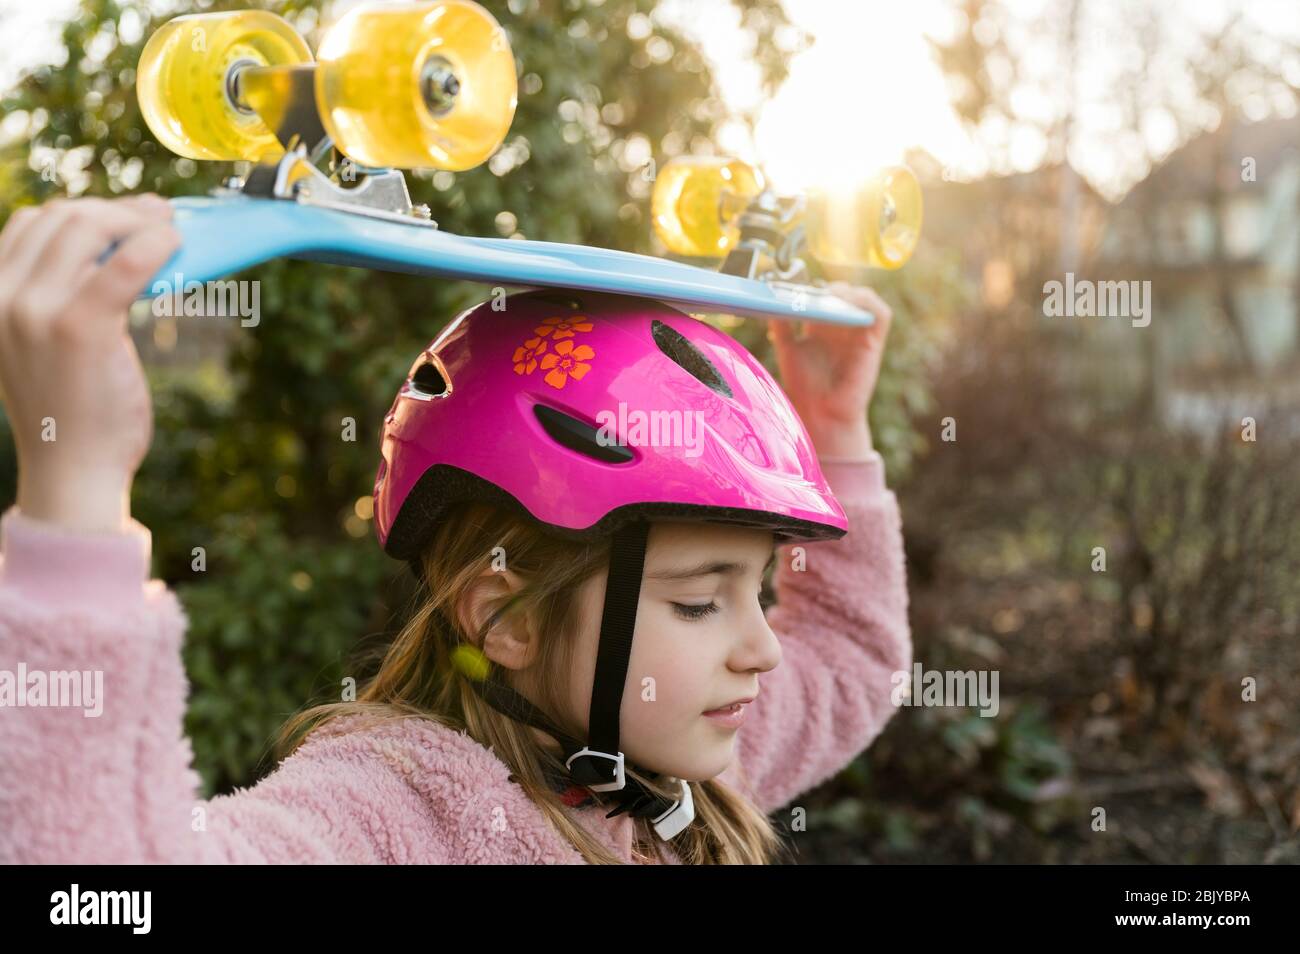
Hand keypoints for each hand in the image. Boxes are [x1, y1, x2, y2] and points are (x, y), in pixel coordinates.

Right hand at [0, 194, 180, 531]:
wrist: (72, 472)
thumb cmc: (73, 413)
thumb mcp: (45, 347)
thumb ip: (58, 300)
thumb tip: (115, 251)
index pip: (31, 223)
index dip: (86, 209)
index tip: (130, 215)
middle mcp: (2, 298)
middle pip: (62, 217)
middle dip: (118, 209)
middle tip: (161, 218)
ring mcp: (35, 310)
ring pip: (87, 227)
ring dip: (137, 220)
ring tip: (171, 231)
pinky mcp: (78, 327)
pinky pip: (124, 264)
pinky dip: (155, 244)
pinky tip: (177, 245)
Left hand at [766, 280, 893, 458]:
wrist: (820, 413)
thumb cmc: (804, 385)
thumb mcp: (787, 349)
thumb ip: (782, 326)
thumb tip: (771, 301)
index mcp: (821, 327)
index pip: (823, 295)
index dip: (813, 288)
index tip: (795, 288)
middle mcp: (841, 327)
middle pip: (842, 293)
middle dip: (829, 289)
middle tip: (812, 294)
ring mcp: (858, 334)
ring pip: (863, 298)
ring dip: (848, 293)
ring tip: (830, 298)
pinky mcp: (873, 342)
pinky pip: (881, 314)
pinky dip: (868, 303)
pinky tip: (848, 304)